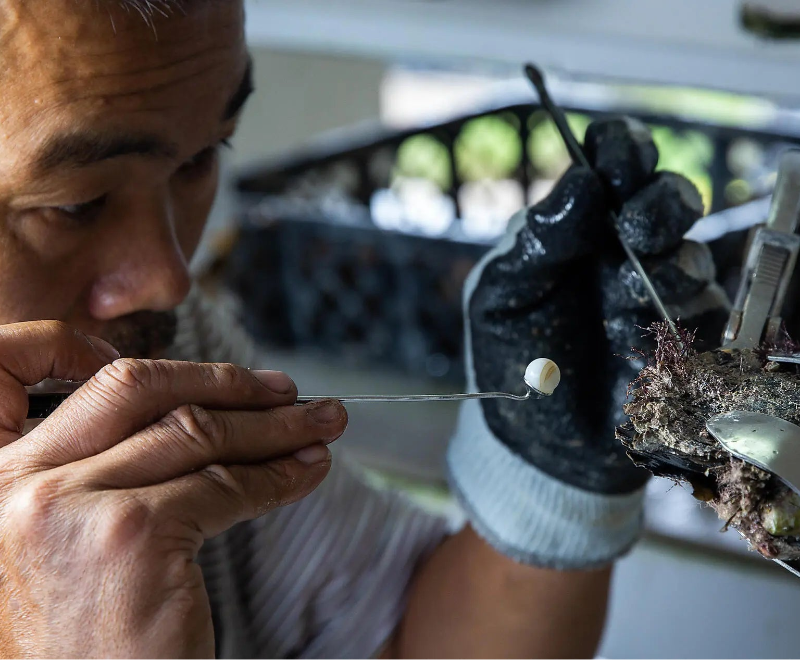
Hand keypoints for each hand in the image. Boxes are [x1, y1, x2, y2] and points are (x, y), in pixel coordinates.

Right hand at [0, 322, 346, 658]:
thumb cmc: (92, 639)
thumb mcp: (84, 537)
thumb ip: (122, 473)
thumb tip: (213, 417)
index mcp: (10, 474)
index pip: (114, 389)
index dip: (189, 375)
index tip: (245, 383)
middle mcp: (28, 483)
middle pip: (156, 398)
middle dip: (238, 388)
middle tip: (297, 395)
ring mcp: (76, 506)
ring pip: (200, 434)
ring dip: (277, 427)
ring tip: (323, 426)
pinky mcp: (130, 536)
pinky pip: (226, 486)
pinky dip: (278, 476)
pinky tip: (307, 472)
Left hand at [465, 117, 729, 494]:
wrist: (538, 446)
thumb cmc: (508, 364)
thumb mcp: (501, 297)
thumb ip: (538, 238)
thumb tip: (582, 179)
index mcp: (573, 228)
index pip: (609, 163)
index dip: (623, 149)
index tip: (618, 165)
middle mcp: (618, 251)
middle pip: (667, 195)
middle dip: (661, 202)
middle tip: (635, 231)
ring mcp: (653, 292)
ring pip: (691, 249)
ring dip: (664, 265)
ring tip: (623, 298)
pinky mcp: (682, 335)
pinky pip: (703, 306)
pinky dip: (674, 313)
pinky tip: (632, 335)